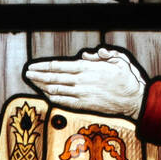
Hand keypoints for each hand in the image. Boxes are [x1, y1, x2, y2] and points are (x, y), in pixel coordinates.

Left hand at [24, 46, 147, 119]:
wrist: (133, 99)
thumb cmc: (126, 78)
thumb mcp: (117, 59)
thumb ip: (101, 55)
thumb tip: (86, 55)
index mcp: (87, 68)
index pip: (59, 66)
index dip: (43, 66)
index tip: (33, 65)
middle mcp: (81, 81)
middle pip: (53, 77)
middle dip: (37, 75)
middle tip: (27, 73)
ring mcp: (81, 94)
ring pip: (56, 89)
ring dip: (42, 86)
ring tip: (32, 82)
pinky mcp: (84, 105)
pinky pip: (64, 102)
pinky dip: (53, 98)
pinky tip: (46, 95)